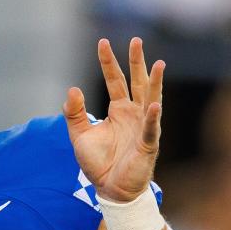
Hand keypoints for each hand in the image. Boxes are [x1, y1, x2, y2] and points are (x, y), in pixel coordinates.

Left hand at [63, 38, 164, 202]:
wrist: (110, 190)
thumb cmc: (98, 163)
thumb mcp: (79, 135)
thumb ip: (74, 113)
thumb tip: (72, 89)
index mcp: (118, 110)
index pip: (114, 80)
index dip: (108, 62)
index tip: (103, 42)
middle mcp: (134, 114)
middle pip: (136, 82)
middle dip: (136, 62)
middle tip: (136, 40)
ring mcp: (143, 127)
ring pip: (151, 99)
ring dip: (155, 82)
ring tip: (159, 64)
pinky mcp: (147, 145)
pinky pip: (151, 129)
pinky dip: (152, 118)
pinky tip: (153, 105)